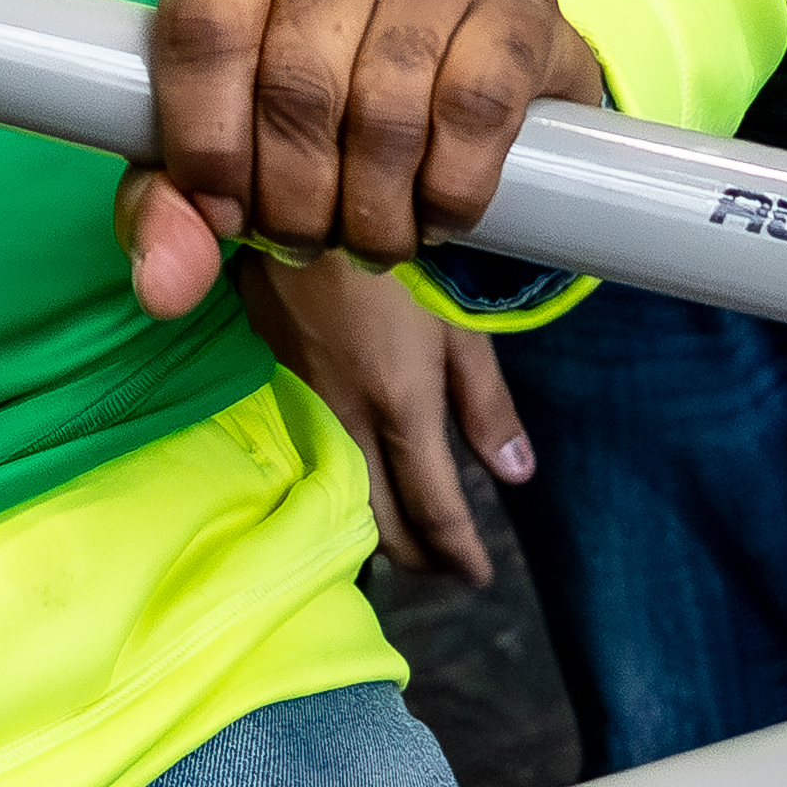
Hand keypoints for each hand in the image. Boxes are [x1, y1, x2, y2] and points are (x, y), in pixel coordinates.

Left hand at [137, 0, 599, 318]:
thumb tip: (163, 287)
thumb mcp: (222, 121)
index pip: (202, 26)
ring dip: (370, 212)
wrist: (457, 38)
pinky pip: (475, 112)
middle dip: (292, 197)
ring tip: (365, 240)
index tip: (225, 215)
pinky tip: (433, 214)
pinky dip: (448, 193)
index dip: (204, 143)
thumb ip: (167, 198)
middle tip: (301, 241)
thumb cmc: (313, 75)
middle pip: (296, 81)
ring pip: (386, 108)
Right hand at [235, 251, 529, 580]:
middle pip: (382, 526)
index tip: (479, 576)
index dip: (460, 553)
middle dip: (421, 560)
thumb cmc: (394, 257)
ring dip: (377, 537)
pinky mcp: (269, 395)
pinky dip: (335, 500)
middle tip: (449, 569)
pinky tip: (350, 496)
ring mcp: (300, 413)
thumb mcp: (456, 325)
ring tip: (409, 544)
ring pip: (340, 504)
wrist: (297, 210)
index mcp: (401, 407)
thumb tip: (518, 475)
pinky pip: (304, 471)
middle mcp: (347, 424)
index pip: (435, 510)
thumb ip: (485, 403)